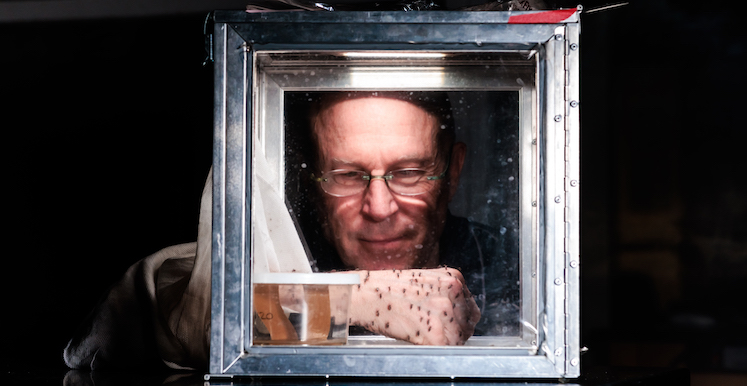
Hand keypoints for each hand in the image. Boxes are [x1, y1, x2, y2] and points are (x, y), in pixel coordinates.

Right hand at [346, 267, 480, 344]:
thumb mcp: (423, 281)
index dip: (459, 319)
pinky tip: (419, 339)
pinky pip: (447, 349)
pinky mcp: (437, 334)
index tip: (447, 325)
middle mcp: (454, 293)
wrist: (365, 293)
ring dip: (444, 341)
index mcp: (453, 278)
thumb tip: (455, 314)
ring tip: (422, 334)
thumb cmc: (387, 288)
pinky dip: (434, 349)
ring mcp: (446, 313)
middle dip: (454, 331)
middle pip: (468, 324)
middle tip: (432, 332)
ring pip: (459, 339)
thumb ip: (443, 293)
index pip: (470, 308)